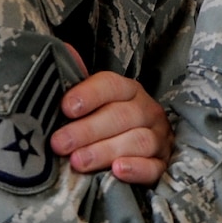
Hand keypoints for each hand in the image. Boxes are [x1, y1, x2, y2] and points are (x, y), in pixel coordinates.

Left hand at [48, 59, 174, 185]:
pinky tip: (117, 171)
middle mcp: (147, 111)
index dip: (89, 95)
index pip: (112, 85)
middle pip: (122, 116)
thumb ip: (76, 82)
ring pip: (138, 141)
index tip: (65, 108)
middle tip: (59, 144)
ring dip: (105, 151)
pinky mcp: (162, 164)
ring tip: (78, 162)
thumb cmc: (102, 124)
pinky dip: (137, 169)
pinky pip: (154, 167)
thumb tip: (64, 51)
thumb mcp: (90, 103)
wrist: (135, 152)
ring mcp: (158, 138)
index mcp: (128, 91)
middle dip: (87, 130)